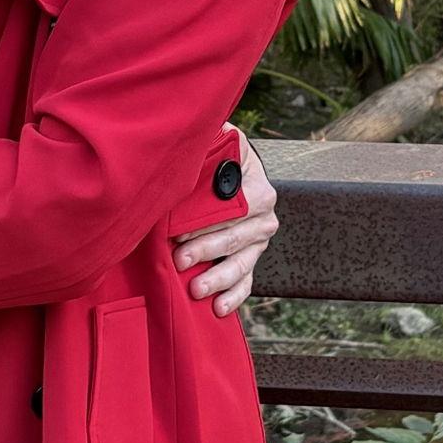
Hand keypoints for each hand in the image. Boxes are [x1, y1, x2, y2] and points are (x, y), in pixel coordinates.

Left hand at [173, 127, 278, 316]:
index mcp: (256, 185)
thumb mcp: (216, 142)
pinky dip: (234, 296)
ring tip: (196, 289)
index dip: (207, 220)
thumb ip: (210, 139)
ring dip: (218, 277)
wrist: (223, 173)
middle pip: (236, 236)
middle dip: (207, 249)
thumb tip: (199, 133)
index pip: (234, 207)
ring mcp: (258, 240)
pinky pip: (246, 281)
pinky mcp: (250, 260)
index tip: (180, 230)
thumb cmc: (213, 157)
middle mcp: (263, 215)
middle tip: (179, 259)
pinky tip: (219, 308)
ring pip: (242, 263)